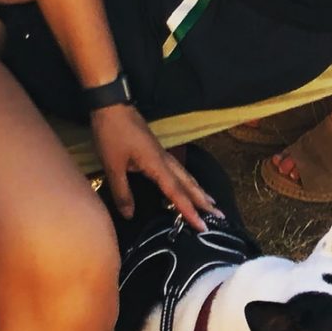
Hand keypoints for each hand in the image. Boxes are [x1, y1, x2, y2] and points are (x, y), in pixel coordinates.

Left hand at [90, 104, 221, 229]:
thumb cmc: (112, 134)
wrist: (111, 105)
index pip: (176, 192)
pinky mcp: (156, 150)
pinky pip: (177, 170)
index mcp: (156, 164)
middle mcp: (164, 160)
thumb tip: (129, 215)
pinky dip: (186, 181)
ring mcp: (161, 154)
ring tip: (211, 202)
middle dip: (203, 201)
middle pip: (188, 183)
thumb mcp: (113, 165)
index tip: (202, 225)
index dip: (189, 210)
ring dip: (198, 190)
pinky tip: (186, 184)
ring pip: (185, 175)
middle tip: (220, 215)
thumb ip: (122, 191)